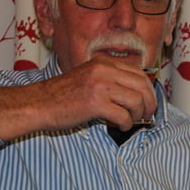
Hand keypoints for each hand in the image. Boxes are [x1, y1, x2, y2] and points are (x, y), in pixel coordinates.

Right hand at [0, 57, 157, 140]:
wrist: (39, 103)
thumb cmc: (63, 95)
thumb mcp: (89, 78)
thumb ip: (110, 81)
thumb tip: (137, 95)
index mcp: (104, 63)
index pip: (139, 74)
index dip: (148, 91)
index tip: (148, 103)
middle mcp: (104, 71)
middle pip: (143, 86)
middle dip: (150, 104)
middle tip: (147, 115)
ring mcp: (100, 86)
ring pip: (136, 101)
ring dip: (138, 115)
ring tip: (130, 121)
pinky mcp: (95, 103)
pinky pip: (124, 116)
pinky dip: (126, 124)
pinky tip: (119, 126)